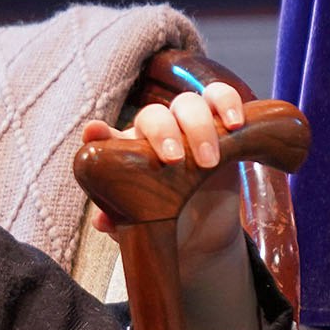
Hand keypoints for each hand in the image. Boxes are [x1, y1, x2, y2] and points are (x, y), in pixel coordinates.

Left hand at [81, 82, 258, 329]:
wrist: (201, 231)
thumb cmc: (160, 222)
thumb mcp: (141, 226)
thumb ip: (120, 220)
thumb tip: (101, 222)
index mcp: (127, 155)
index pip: (108, 137)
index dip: (99, 133)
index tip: (94, 132)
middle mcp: (155, 134)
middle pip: (153, 115)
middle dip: (162, 133)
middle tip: (174, 160)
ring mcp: (187, 126)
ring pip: (188, 103)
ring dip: (198, 125)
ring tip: (208, 159)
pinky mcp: (220, 124)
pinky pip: (220, 98)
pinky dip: (227, 103)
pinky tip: (235, 123)